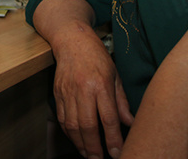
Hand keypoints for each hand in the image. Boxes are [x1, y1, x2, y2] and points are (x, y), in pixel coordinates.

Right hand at [52, 33, 133, 158]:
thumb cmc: (96, 57)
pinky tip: (75, 139)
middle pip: (87, 125)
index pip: (108, 118)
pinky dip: (68, 132)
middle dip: (94, 147)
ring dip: (80, 143)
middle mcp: (82, 89)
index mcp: (100, 84)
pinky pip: (62, 117)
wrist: (71, 41)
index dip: (113, 139)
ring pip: (72, 124)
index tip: (117, 153)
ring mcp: (67, 92)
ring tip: (88, 154)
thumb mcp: (115, 76)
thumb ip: (121, 101)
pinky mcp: (57, 92)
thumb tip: (129, 123)